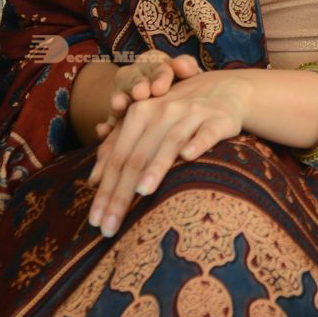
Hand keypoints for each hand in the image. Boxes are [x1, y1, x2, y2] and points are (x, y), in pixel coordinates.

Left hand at [86, 69, 250, 237]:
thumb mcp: (147, 123)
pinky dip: (197, 144)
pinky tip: (188, 157)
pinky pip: (206, 133)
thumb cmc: (178, 113)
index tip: (94, 222)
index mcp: (140, 113)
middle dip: (121, 194)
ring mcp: (191, 114)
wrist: (224, 89)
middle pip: (137, 155)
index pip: (117, 157)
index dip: (105, 190)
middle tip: (109, 227)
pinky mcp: (218, 120)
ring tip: (142, 192)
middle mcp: (163, 111)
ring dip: (156, 166)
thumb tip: (93, 181)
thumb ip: (119, 147)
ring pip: (170, 142)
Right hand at [95, 52, 202, 140]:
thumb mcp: (185, 75)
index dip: (160, 77)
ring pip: (120, 94)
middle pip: (136, 78)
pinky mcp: (114, 115)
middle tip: (141, 93)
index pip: (158, 66)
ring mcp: (122, 93)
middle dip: (138, 85)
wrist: (154, 96)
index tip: (161, 88)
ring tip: (119, 104)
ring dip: (119, 99)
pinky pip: (108, 120)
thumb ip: (187, 69)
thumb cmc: (178, 85)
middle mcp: (136, 75)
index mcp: (154, 62)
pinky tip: (103, 130)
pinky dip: (106, 126)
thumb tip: (187, 66)